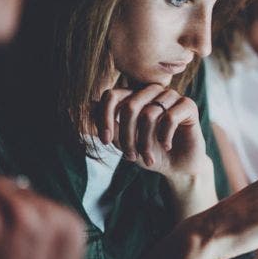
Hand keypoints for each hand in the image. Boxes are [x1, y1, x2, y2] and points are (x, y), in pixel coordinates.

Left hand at [93, 85, 209, 177]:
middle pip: (130, 106)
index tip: (106, 141)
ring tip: (147, 157)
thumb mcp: (122, 142)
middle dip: (127, 136)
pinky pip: (170, 117)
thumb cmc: (150, 152)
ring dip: (145, 141)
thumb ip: (102, 125)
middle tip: (130, 157)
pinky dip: (164, 137)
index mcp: (134, 96)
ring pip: (149, 114)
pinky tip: (166, 145)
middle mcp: (152, 91)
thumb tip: (69, 110)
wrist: (178, 167)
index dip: (105, 117)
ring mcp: (171, 96)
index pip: (112, 95)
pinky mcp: (188, 105)